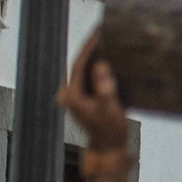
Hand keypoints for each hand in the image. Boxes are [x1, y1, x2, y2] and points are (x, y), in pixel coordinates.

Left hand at [57, 37, 129, 152]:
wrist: (109, 149)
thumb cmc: (110, 131)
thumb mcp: (111, 108)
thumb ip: (104, 87)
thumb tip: (100, 66)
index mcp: (72, 96)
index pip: (79, 64)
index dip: (89, 47)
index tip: (99, 33)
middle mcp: (71, 94)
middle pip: (81, 65)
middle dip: (93, 48)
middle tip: (104, 32)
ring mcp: (76, 96)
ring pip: (85, 70)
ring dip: (97, 56)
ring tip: (108, 41)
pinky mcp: (84, 98)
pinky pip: (90, 78)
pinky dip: (100, 68)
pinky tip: (110, 60)